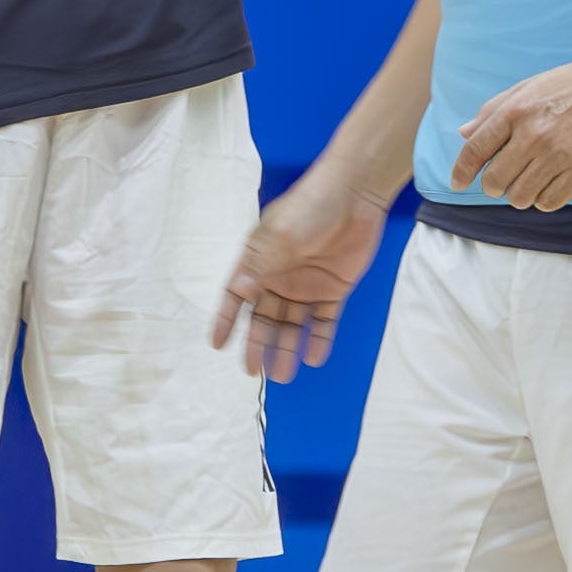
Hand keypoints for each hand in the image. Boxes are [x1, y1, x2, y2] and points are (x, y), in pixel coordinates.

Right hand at [213, 173, 383, 382]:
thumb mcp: (278, 236)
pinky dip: (318, 339)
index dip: (225, 319)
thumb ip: (260, 266)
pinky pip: (323, 320)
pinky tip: (312, 358)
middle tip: (252, 371)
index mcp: (258, 261)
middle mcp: (278, 276)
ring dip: (286, 347)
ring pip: (291, 323)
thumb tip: (239, 290)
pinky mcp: (333, 288)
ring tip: (282, 375)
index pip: (234, 296)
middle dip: (257, 343)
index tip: (217, 344)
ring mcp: (306, 284)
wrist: (354, 195)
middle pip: (263, 316)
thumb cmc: (309, 208)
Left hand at [450, 49, 571, 212]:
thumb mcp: (525, 88)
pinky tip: (548, 184)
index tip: (458, 184)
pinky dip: (543, 200)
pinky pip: (549, 202)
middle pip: (495, 181)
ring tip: (528, 180)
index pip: (475, 151)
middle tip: (501, 181)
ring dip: (518, 195)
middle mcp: (534, 134)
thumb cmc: (569, 85)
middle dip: (492, 186)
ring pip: (520, 197)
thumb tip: (463, 134)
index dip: (461, 172)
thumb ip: (492, 112)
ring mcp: (560, 154)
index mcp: (515, 111)